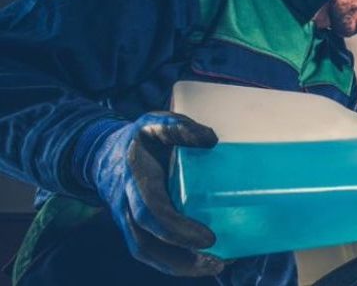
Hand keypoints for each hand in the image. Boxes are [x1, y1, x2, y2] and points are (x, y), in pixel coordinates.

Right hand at [86, 112, 226, 275]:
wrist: (105, 154)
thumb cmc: (140, 140)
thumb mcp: (156, 123)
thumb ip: (180, 127)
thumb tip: (211, 140)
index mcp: (134, 179)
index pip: (151, 212)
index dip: (177, 229)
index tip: (209, 238)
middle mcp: (126, 205)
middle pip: (147, 242)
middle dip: (182, 257)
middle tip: (218, 261)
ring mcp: (127, 220)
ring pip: (147, 252)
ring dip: (181, 266)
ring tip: (216, 266)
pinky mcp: (134, 229)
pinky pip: (151, 252)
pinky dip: (175, 263)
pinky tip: (204, 264)